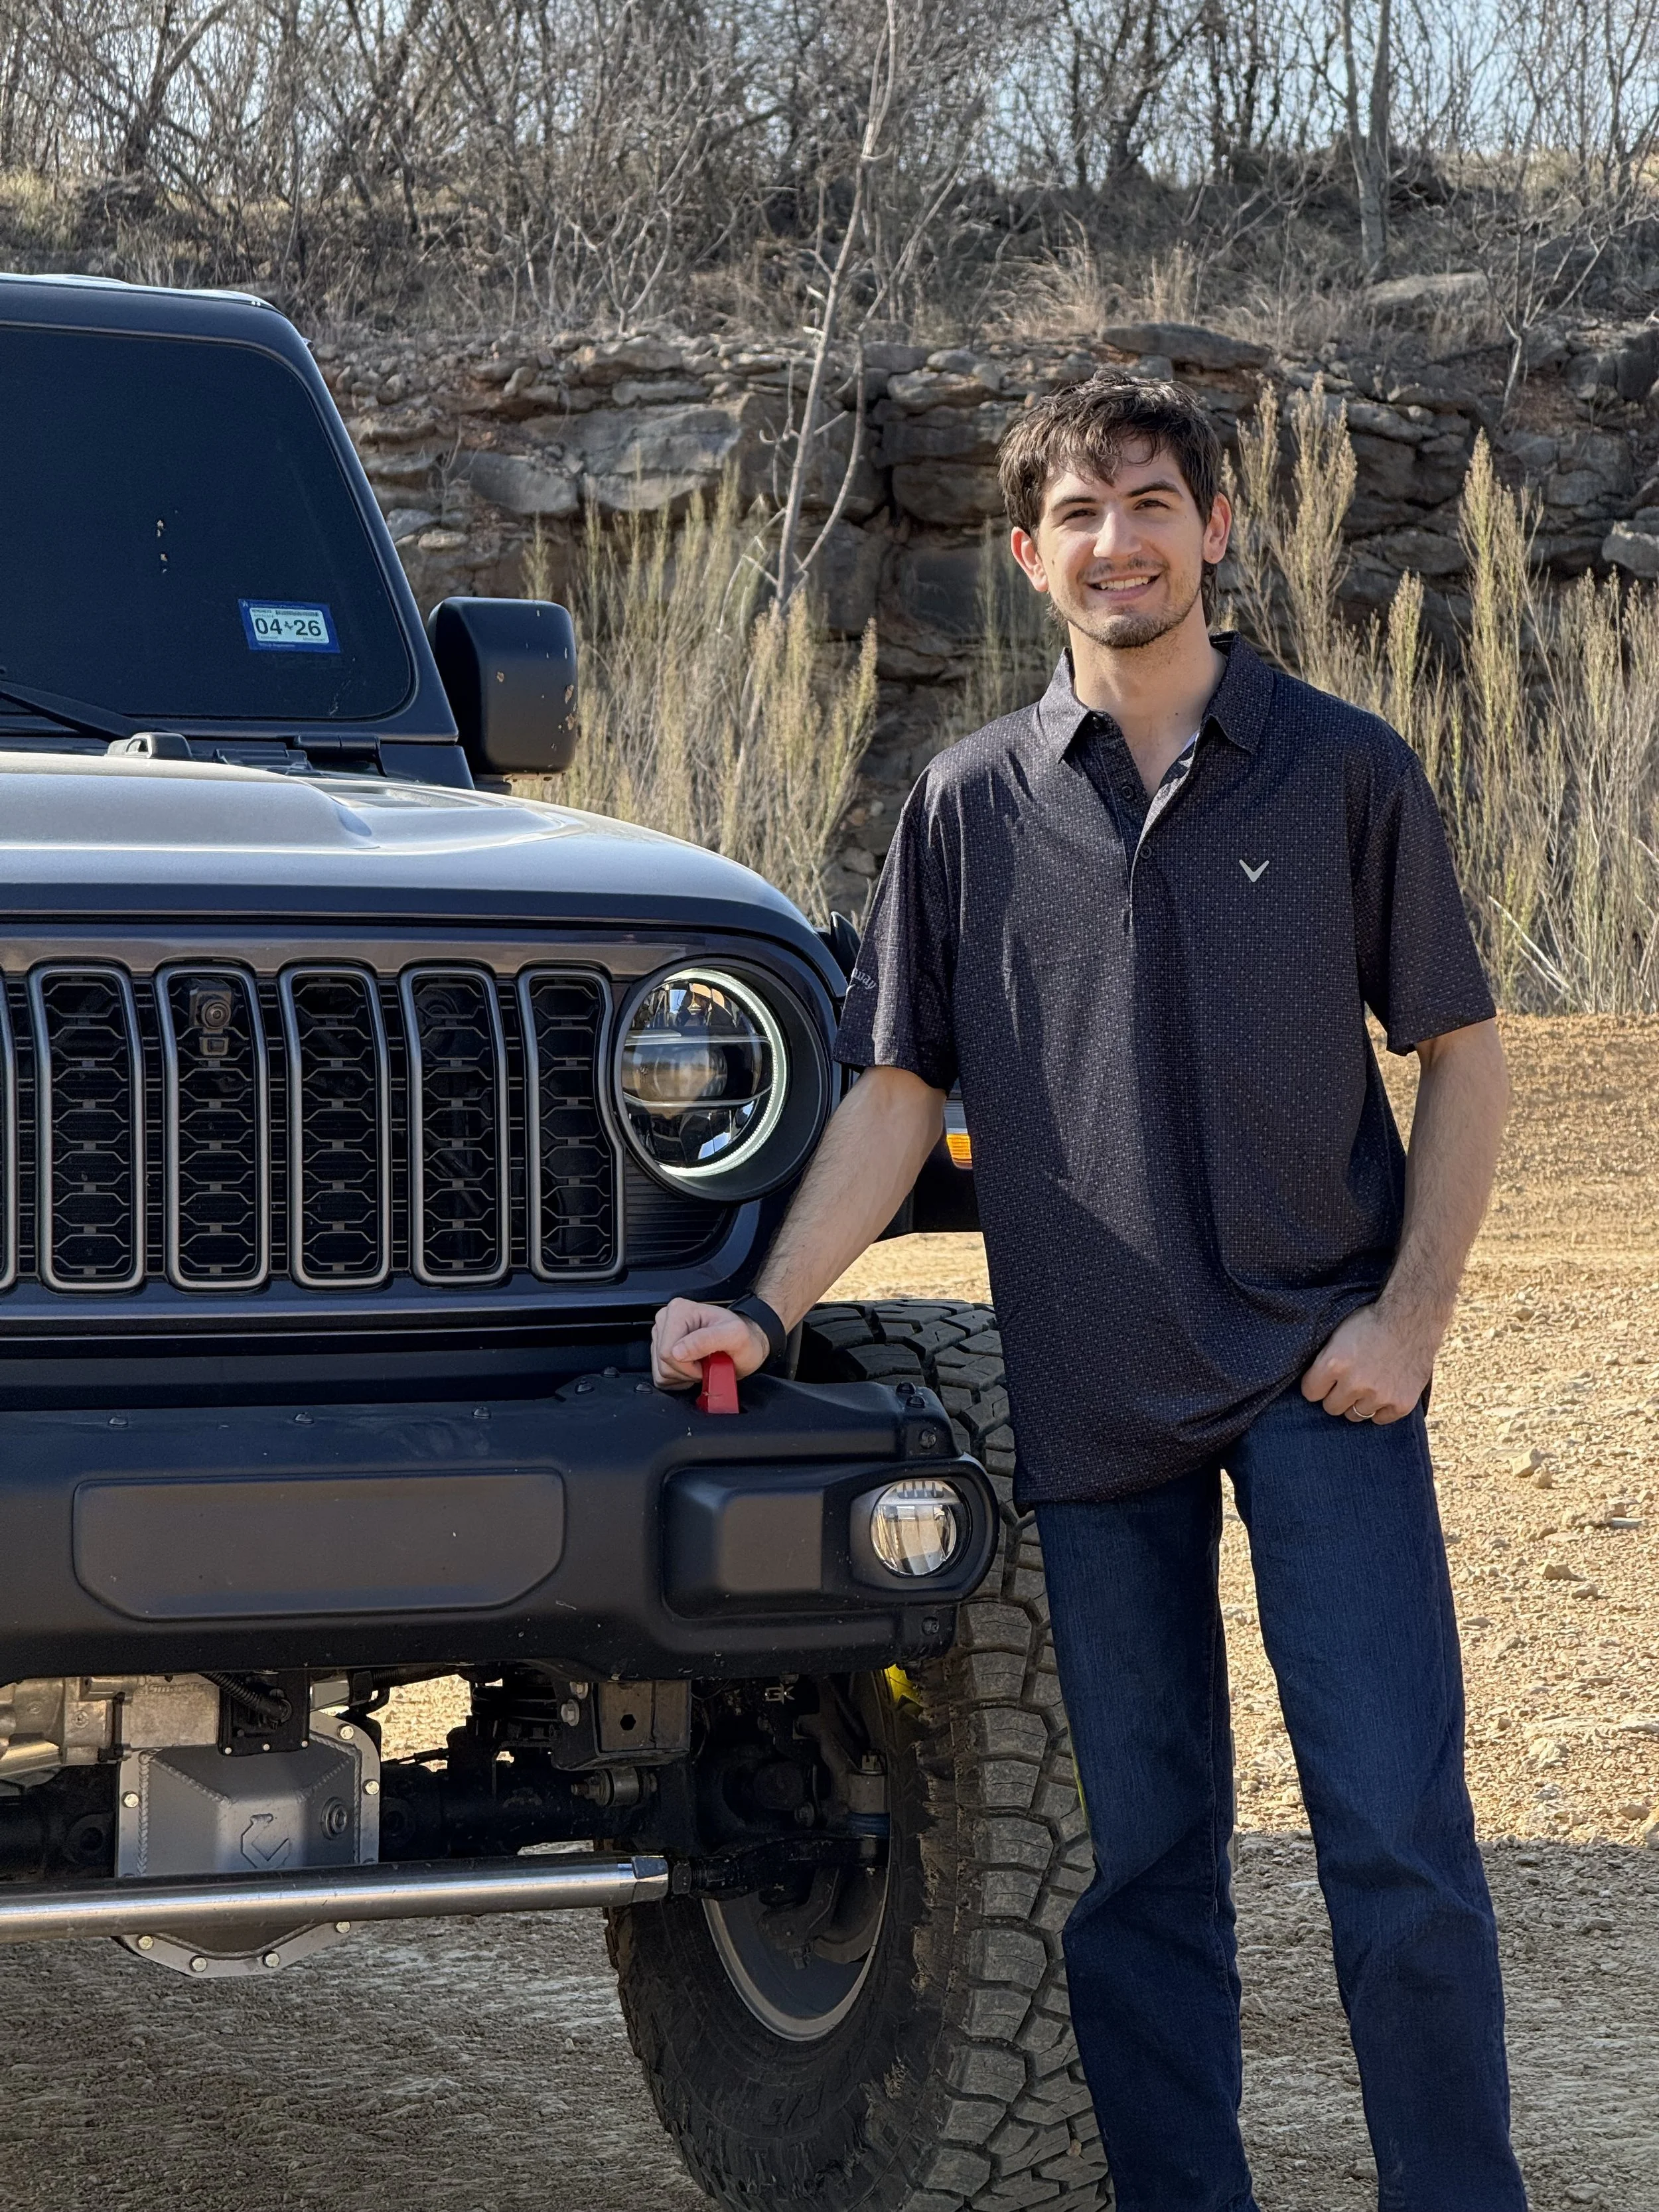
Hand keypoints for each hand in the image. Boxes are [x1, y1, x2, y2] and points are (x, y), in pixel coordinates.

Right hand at [651, 1298, 770, 1390]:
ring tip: (702, 1364)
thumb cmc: (744, 1340)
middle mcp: (666, 1319)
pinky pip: (660, 1377)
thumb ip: (707, 1340)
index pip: (668, 1351)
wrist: (748, 1346)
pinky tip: (694, 1368)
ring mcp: (661, 1335)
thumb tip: (677, 1351)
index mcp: (679, 1310)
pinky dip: (679, 1379)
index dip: (689, 1365)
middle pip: (663, 1362)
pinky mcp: (660, 1350)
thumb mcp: (735, 1337)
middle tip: (708, 1363)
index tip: (709, 1361)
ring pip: (661, 1371)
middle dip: (687, 1371)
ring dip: (684, 1375)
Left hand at [1301, 1300, 1437, 1424]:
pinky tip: (1384, 1391)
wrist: (1412, 1319)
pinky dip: (1381, 1408)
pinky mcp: (1401, 1404)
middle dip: (1337, 1395)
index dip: (1317, 1384)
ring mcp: (1379, 1396)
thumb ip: (1325, 1359)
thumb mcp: (1338, 1333)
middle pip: (1331, 1407)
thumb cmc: (1373, 1321)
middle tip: (1349, 1382)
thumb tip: (1313, 1379)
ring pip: (1355, 1415)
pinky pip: (1380, 1419)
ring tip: (1368, 1385)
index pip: (1310, 1392)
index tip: (1325, 1379)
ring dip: (1358, 1402)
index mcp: (1334, 1363)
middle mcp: (1354, 1384)